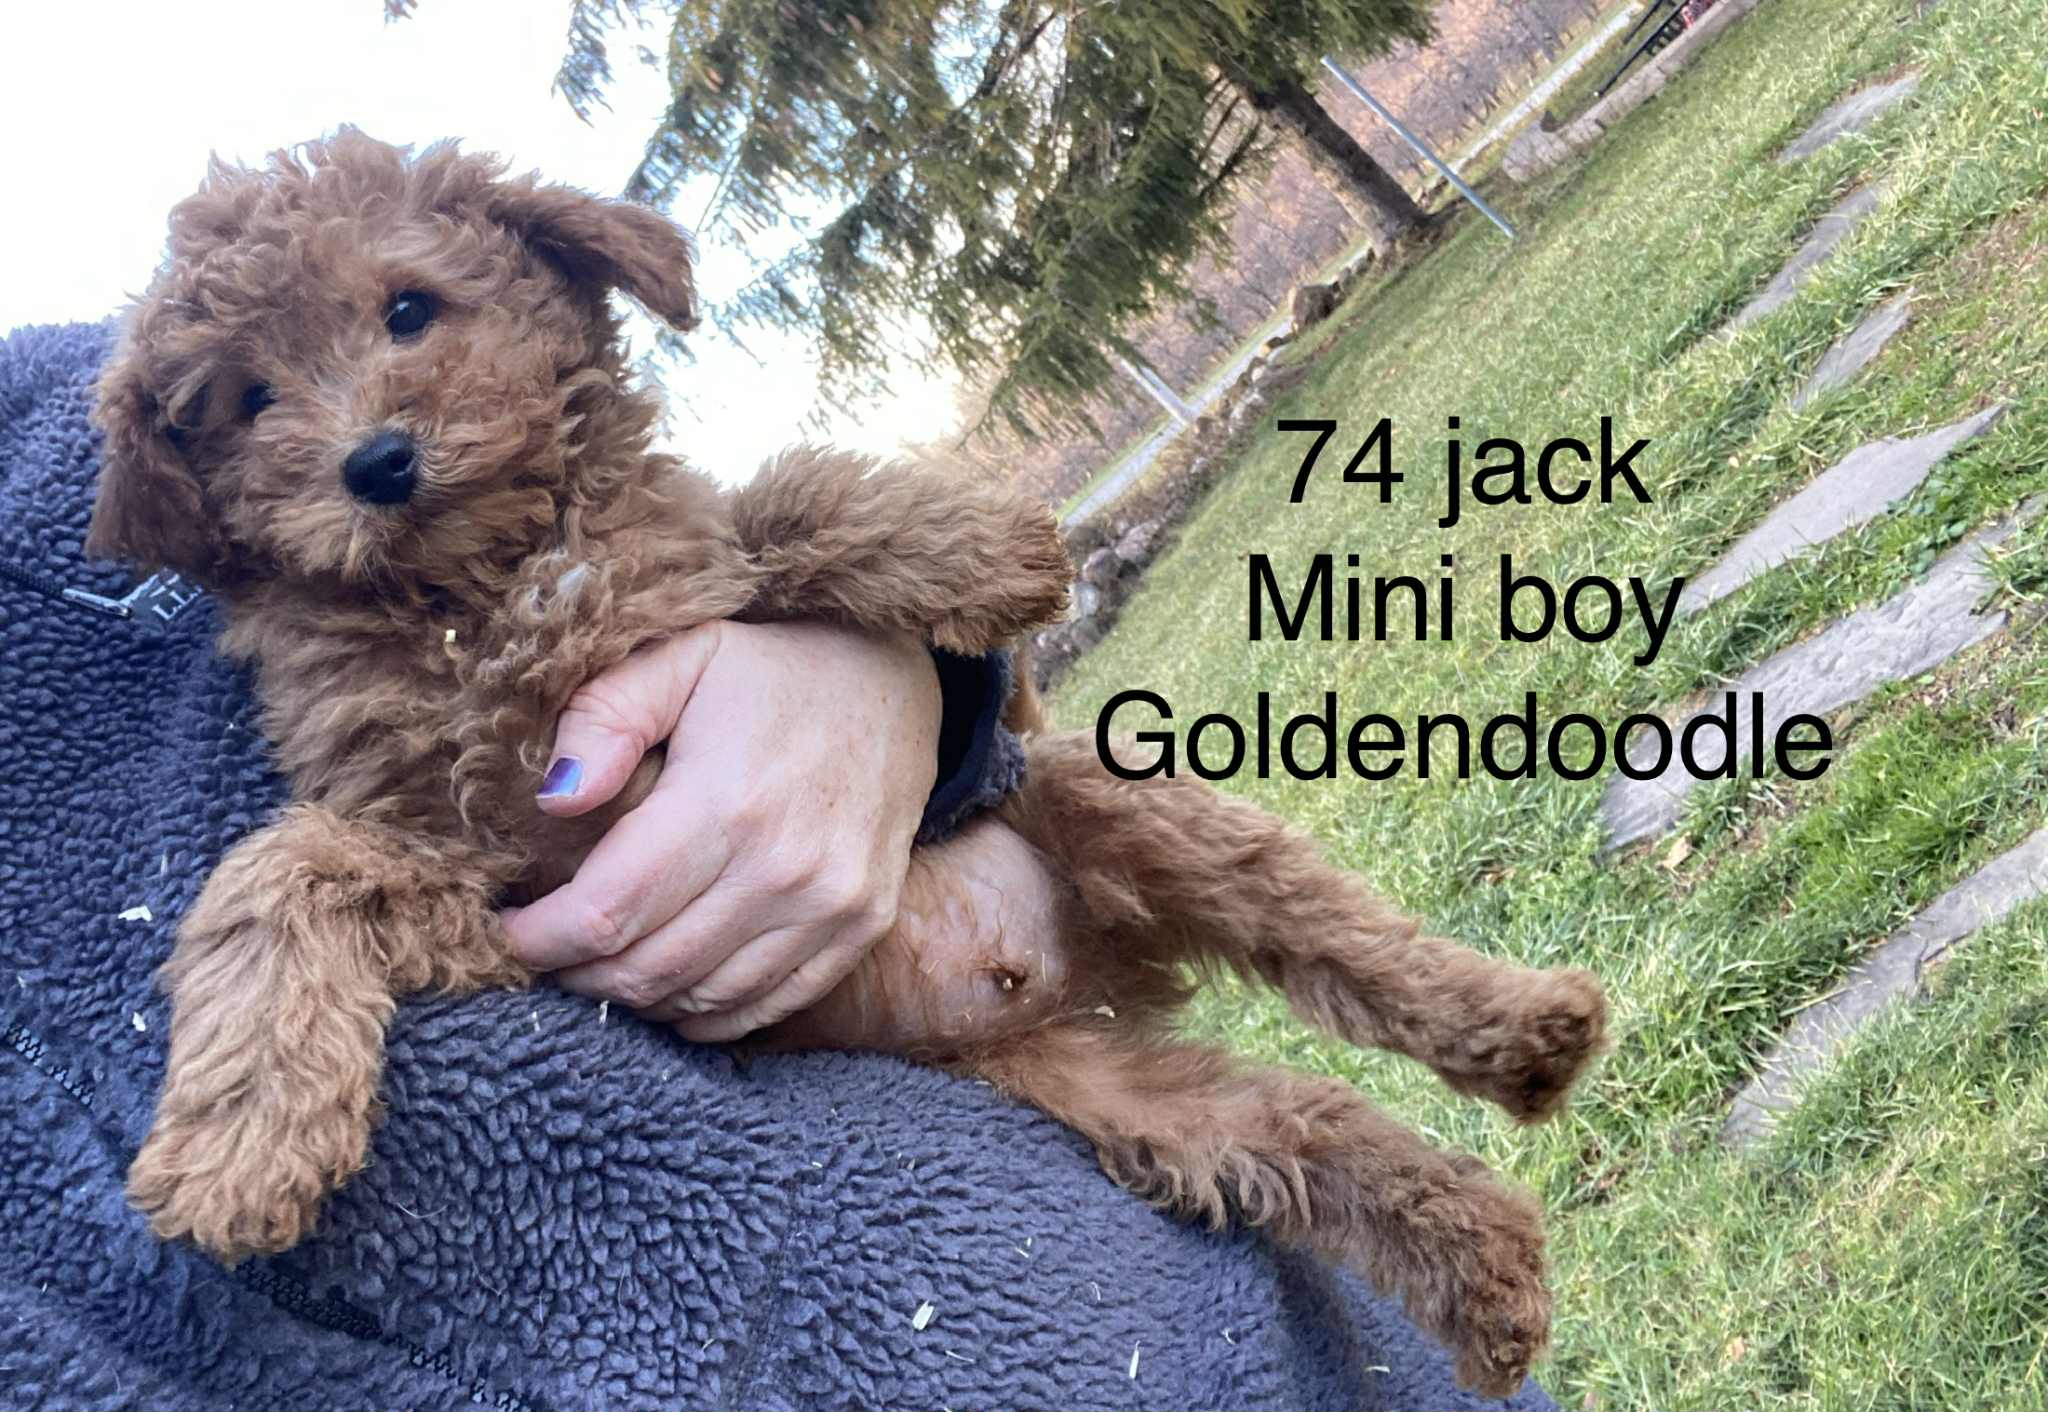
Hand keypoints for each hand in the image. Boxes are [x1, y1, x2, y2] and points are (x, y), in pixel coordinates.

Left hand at [502, 619, 940, 1040]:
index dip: (540, 938)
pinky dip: (705, 1014)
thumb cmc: (771, 669)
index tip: (507, 930)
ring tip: (600, 964)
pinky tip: (669, 989)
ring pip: (702, 999)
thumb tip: (554, 799)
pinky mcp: (863, 926)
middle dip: (577, 973)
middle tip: (548, 949)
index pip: (607, 913)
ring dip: (636, 998)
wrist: (892, 681)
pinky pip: (767, 1005)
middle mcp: (785, 868)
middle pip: (647, 970)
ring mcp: (833, 905)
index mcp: (726, 801)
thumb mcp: (681, 656)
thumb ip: (604, 717)